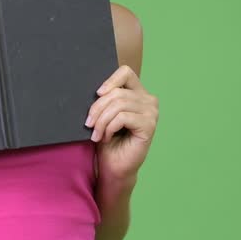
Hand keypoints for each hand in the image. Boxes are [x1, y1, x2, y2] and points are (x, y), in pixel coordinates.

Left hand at [85, 65, 157, 181]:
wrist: (113, 166)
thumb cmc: (108, 141)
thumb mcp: (104, 114)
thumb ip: (105, 98)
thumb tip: (97, 89)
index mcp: (138, 94)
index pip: (125, 72)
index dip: (110, 80)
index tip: (97, 94)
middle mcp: (149, 101)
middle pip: (117, 92)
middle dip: (98, 108)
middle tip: (89, 124)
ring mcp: (151, 113)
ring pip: (118, 105)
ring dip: (101, 121)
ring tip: (96, 134)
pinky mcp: (149, 126)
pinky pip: (122, 117)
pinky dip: (109, 128)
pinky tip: (106, 137)